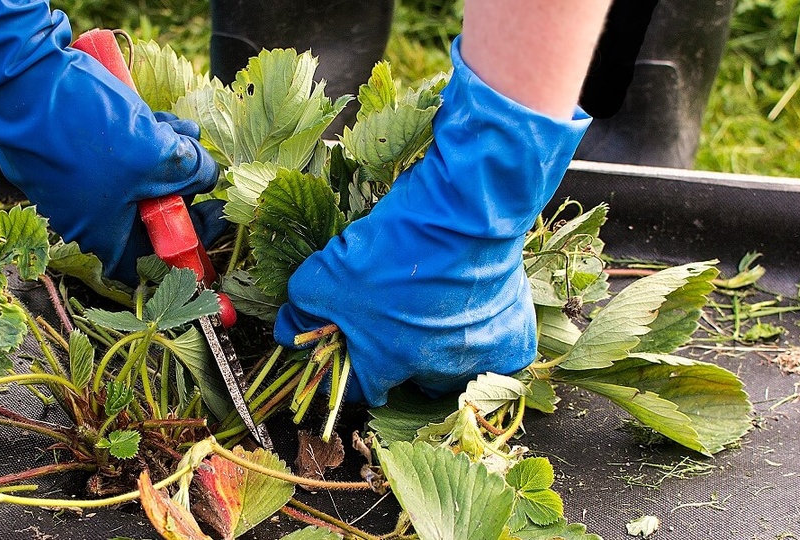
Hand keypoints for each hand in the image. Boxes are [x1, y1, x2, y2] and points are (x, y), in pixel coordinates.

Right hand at [0, 0, 221, 283]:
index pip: (151, 259)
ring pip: (134, 177)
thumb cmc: (87, 130)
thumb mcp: (156, 154)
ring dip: (166, 157)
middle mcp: (84, 214)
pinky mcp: (68, 151)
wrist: (23, 79)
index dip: (187, 243)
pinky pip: (115, 155)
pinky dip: (141, 140)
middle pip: (146, 214)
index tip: (212, 218)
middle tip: (204, 165)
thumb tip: (206, 174)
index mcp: (101, 233)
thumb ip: (190, 171)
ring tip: (189, 132)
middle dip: (181, 187)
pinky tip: (164, 120)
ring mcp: (74, 181)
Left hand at [273, 37, 590, 406]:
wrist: (468, 214)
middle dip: (398, 357)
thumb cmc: (395, 245)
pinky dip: (488, 342)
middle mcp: (431, 371)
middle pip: (408, 379)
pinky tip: (476, 314)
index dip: (348, 369)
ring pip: (453, 372)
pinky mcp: (513, 343)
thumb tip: (286, 331)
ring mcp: (476, 361)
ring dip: (442, 351)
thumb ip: (303, 307)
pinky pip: (499, 359)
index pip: (358, 388)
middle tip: (397, 320)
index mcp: (385, 361)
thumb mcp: (326, 273)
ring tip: (437, 314)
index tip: (348, 350)